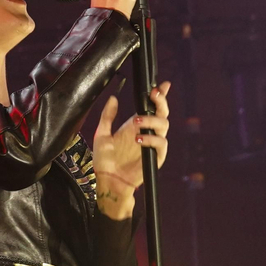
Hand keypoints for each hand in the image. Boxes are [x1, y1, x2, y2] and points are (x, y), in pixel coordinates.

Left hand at [92, 84, 170, 217]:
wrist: (108, 180)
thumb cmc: (105, 160)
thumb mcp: (102, 134)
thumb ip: (107, 116)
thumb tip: (113, 98)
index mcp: (137, 125)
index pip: (152, 107)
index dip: (160, 96)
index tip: (162, 84)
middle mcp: (147, 132)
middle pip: (162, 113)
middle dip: (161, 101)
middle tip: (153, 94)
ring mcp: (153, 144)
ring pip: (164, 125)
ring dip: (151, 120)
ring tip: (136, 122)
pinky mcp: (156, 157)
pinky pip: (161, 144)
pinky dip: (152, 139)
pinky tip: (139, 139)